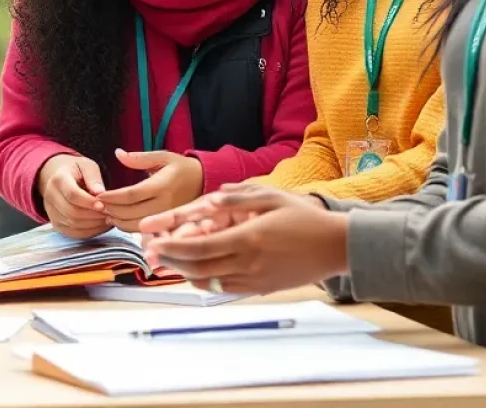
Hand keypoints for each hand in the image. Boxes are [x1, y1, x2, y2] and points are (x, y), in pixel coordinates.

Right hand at [36, 154, 109, 238]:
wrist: (57, 176)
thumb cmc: (76, 170)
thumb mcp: (86, 165)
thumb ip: (93, 176)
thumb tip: (100, 193)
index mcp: (58, 179)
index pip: (72, 194)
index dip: (88, 202)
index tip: (103, 205)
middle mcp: (51, 197)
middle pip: (72, 212)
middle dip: (93, 215)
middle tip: (110, 213)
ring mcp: (51, 212)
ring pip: (73, 224)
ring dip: (93, 224)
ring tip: (108, 218)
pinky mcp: (56, 223)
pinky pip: (73, 233)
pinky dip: (89, 232)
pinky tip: (101, 225)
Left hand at [94, 150, 203, 232]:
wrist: (205, 181)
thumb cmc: (181, 167)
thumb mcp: (162, 157)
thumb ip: (139, 158)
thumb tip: (117, 154)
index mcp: (161, 185)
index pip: (131, 195)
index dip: (112, 197)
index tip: (98, 195)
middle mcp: (165, 204)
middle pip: (131, 213)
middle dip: (112, 210)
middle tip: (98, 205)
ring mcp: (168, 217)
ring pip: (137, 226)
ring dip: (119, 222)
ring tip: (107, 213)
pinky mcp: (170, 226)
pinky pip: (147, 232)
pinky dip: (130, 229)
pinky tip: (122, 221)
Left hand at [143, 185, 347, 294]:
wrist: (335, 246)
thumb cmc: (303, 217)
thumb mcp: (271, 196)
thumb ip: (238, 197)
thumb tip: (210, 197)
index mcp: (248, 239)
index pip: (200, 248)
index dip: (173, 248)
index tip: (154, 243)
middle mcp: (248, 263)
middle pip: (199, 268)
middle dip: (171, 263)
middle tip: (151, 256)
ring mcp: (255, 279)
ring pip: (209, 283)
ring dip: (184, 274)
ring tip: (166, 264)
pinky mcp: (261, 288)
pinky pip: (225, 289)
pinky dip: (204, 282)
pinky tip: (195, 273)